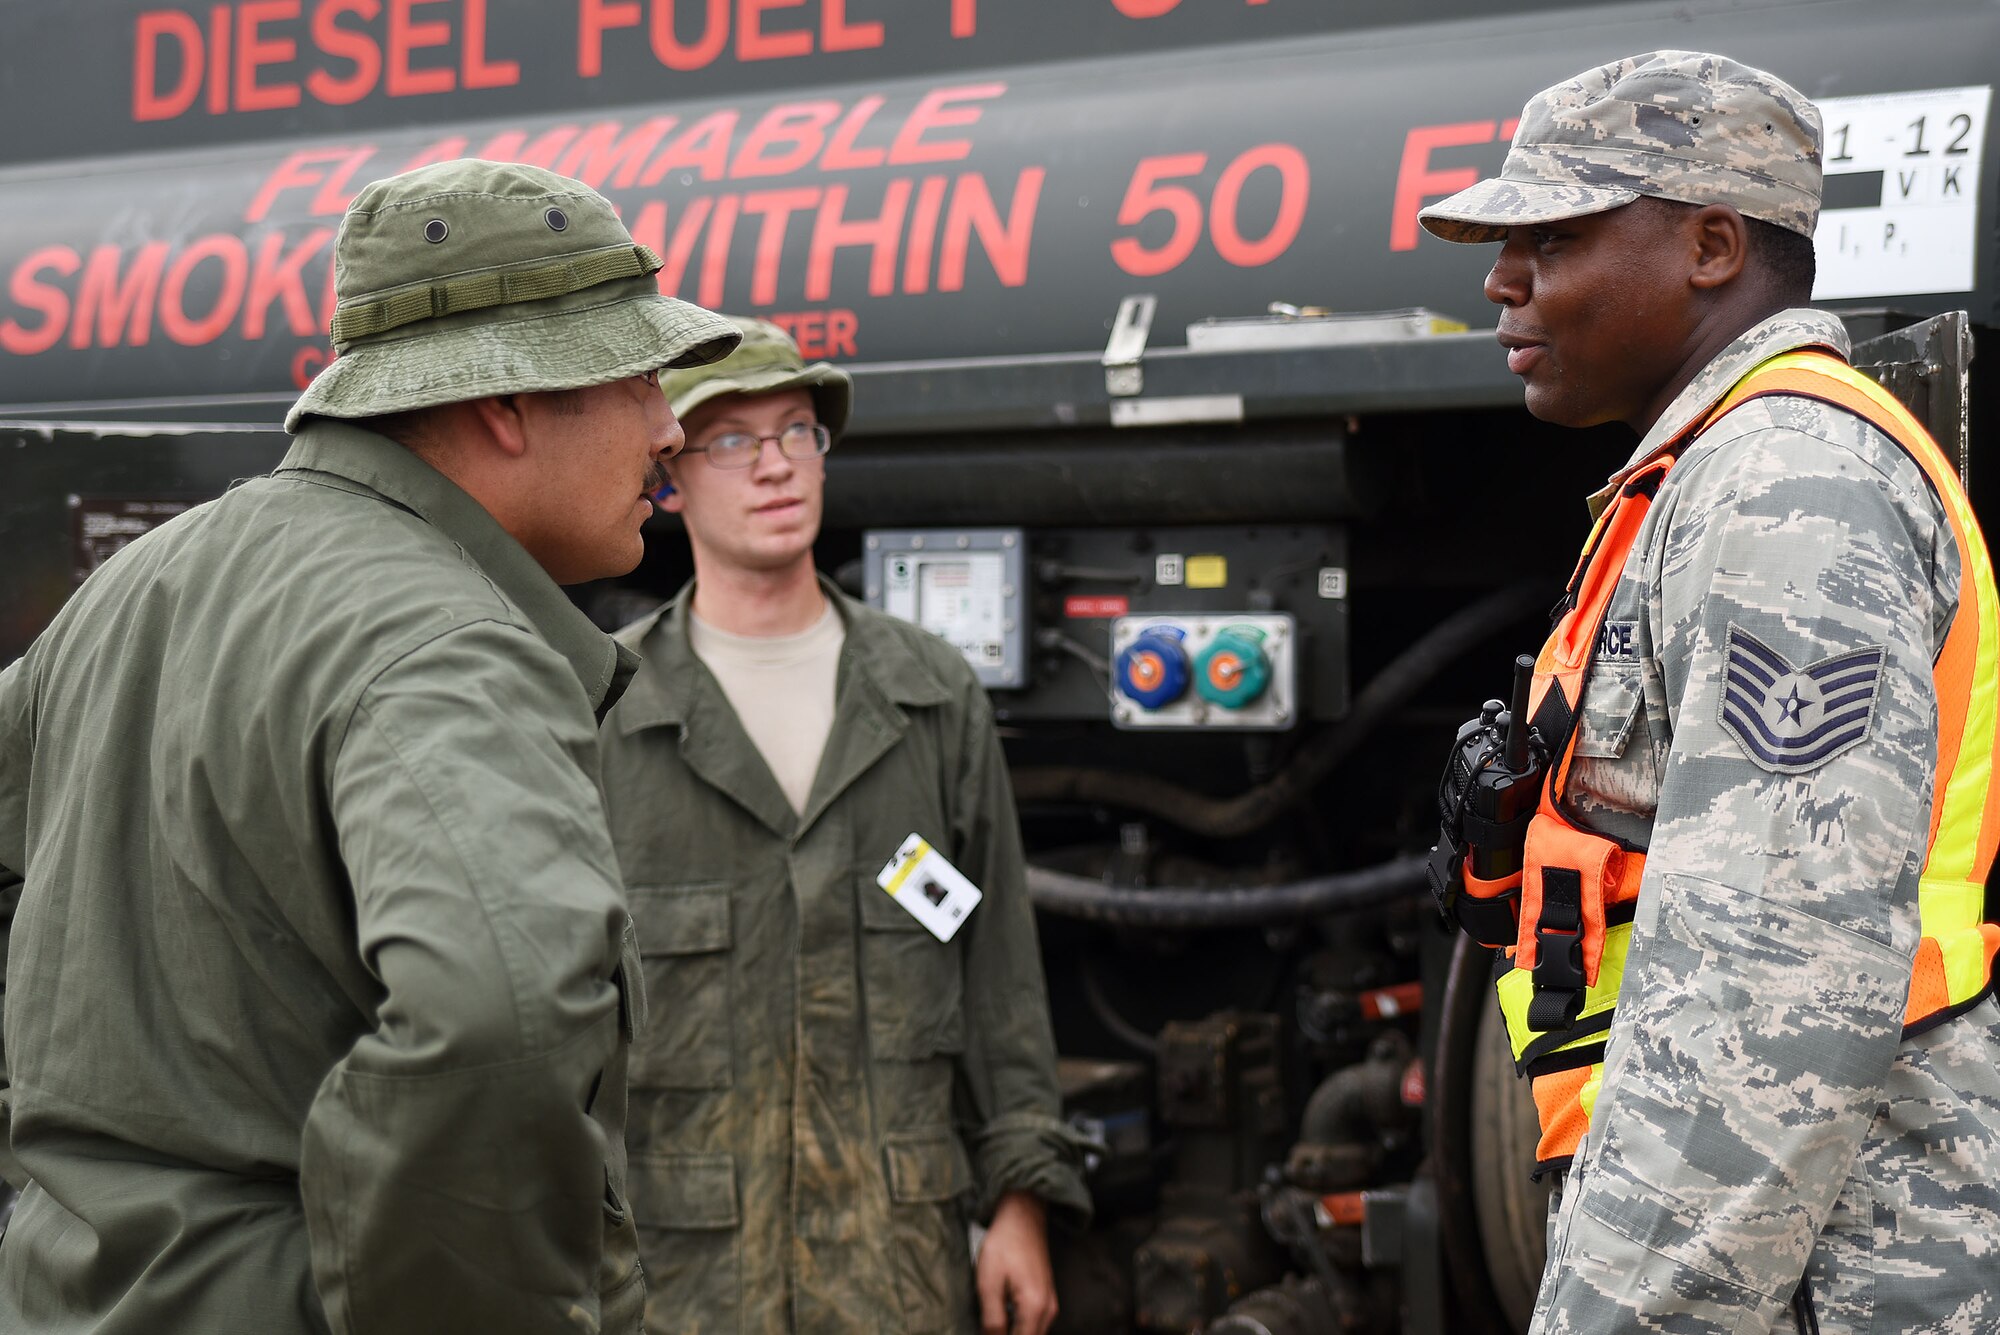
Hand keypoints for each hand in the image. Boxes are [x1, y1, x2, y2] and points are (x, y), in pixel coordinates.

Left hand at [976, 1190, 1055, 1334]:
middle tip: (987, 1329)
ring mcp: (1050, 1305)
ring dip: (1013, 1332)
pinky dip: (1019, 1327)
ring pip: (1032, 1334)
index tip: (986, 1333)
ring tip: (992, 1323)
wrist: (1023, 1216)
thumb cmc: (1005, 1243)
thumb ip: (992, 1320)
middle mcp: (1048, 1310)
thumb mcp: (989, 1283)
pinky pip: (1034, 1325)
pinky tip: (1002, 1318)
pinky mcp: (1046, 1299)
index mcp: (1035, 1308)